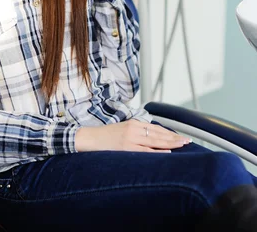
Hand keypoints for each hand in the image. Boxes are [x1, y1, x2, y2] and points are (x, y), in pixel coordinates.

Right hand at [75, 120, 191, 152]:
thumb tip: (151, 139)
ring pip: (155, 140)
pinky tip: (168, 152)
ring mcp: (130, 138)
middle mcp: (134, 129)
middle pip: (159, 133)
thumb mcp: (122, 130)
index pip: (156, 129)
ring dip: (171, 143)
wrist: (89, 138)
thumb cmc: (105, 137)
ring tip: (182, 145)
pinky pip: (146, 150)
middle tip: (188, 141)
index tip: (181, 137)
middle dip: (174, 137)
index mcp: (133, 124)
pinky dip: (158, 151)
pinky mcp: (126, 147)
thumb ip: (136, 132)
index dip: (170, 133)